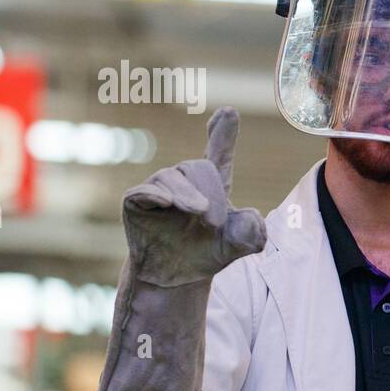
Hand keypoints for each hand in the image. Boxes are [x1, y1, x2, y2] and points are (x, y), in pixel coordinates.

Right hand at [122, 107, 266, 286]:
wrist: (177, 278)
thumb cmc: (208, 253)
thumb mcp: (238, 245)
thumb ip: (253, 231)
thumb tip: (253, 216)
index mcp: (211, 184)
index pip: (218, 152)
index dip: (223, 133)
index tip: (228, 112)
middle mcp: (183, 180)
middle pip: (198, 167)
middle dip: (211, 192)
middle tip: (214, 222)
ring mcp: (158, 189)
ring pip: (172, 177)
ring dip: (188, 196)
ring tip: (200, 214)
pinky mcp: (135, 202)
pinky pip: (143, 192)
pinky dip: (155, 194)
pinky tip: (166, 202)